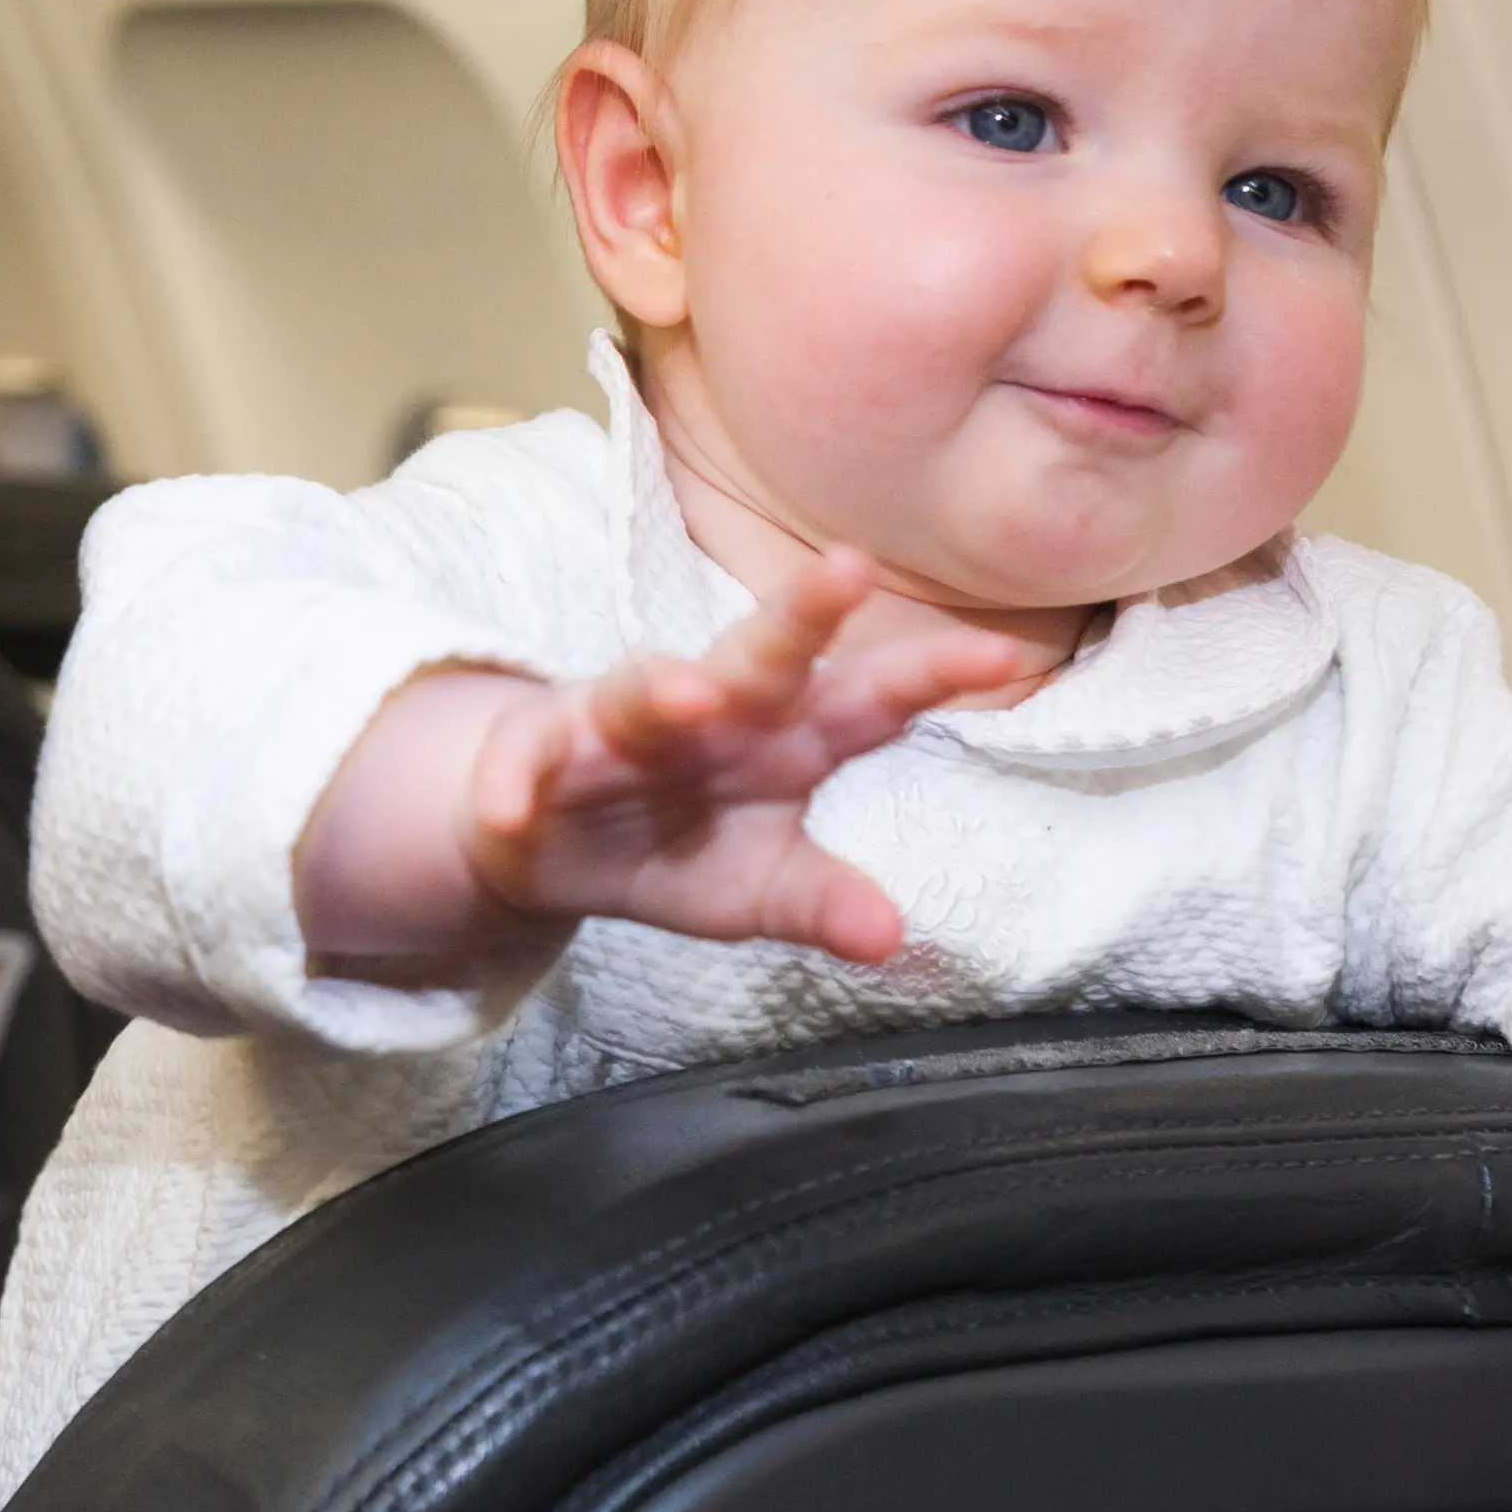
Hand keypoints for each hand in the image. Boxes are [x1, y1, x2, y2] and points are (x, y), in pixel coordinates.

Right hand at [293, 548, 1023, 976]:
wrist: (551, 838)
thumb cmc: (676, 846)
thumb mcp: (758, 889)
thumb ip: (823, 906)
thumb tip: (896, 940)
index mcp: (784, 738)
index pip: (870, 701)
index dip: (931, 676)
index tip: (1001, 657)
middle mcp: (711, 710)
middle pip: (764, 654)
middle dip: (803, 615)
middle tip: (848, 571)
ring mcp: (618, 723)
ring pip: (642, 691)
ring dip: (663, 689)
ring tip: (688, 694)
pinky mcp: (534, 752)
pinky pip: (525, 763)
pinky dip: (515, 783)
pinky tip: (510, 808)